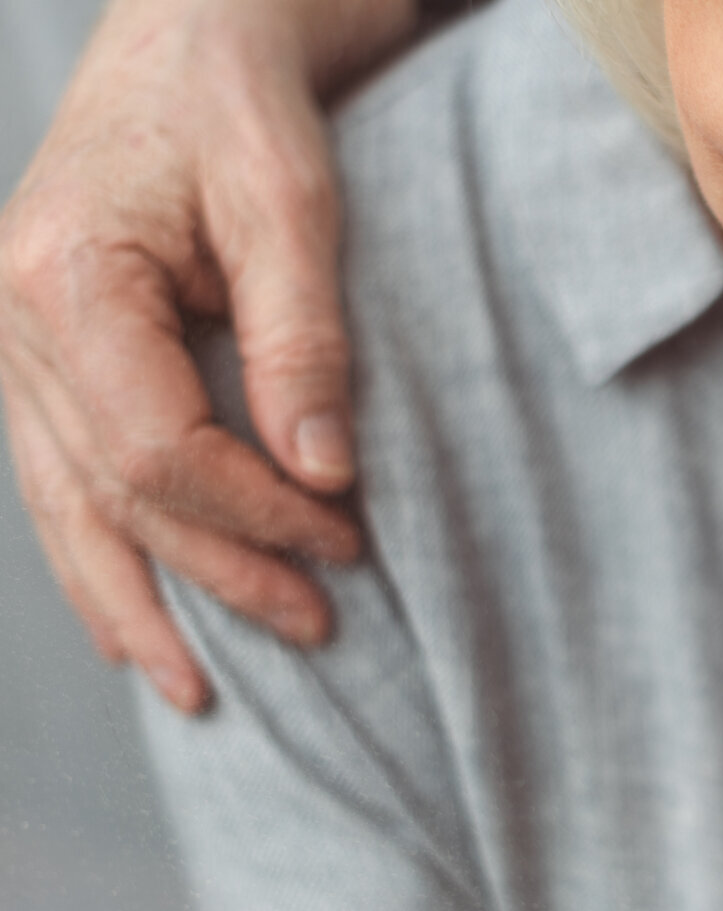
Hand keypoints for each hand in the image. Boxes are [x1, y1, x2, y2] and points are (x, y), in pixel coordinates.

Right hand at [0, 0, 417, 710]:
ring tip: (196, 692)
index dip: (256, 516)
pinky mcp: (42, 352)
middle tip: (319, 628)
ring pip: (64, 506)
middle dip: (218, 575)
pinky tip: (131, 621)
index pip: (159, 447)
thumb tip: (323, 474)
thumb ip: (304, 338)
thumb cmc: (242, 102)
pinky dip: (97, 554)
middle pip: (115, 492)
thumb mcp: (294, 202)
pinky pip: (57, 477)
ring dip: (134, 603)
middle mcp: (14, 318)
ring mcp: (14, 340)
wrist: (190, 35)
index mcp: (67, 275)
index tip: (348, 543)